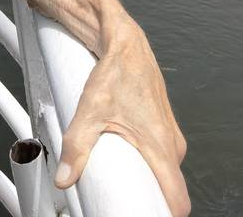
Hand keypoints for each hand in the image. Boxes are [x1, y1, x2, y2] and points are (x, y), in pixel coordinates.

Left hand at [53, 25, 189, 216]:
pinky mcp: (164, 127)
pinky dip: (147, 163)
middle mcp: (172, 142)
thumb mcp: (91, 111)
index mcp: (160, 145)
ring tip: (121, 179)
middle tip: (123, 198)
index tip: (146, 215)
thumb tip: (65, 178)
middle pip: (169, 188)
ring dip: (147, 178)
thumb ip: (77, 147)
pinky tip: (127, 159)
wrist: (126, 43)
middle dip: (149, 198)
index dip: (164, 213)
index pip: (178, 197)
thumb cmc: (116, 72)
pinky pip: (161, 157)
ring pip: (165, 171)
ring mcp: (170, 134)